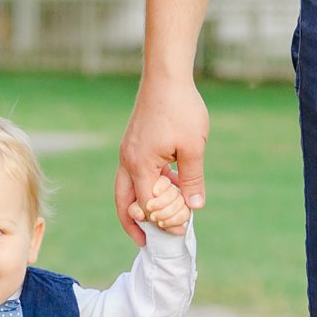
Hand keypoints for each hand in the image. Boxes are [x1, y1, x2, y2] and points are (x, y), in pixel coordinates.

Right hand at [115, 77, 209, 243]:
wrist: (166, 75)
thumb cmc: (181, 109)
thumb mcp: (193, 148)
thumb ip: (192, 181)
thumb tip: (194, 208)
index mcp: (140, 165)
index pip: (146, 206)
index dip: (162, 221)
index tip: (181, 229)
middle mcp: (128, 161)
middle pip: (123, 202)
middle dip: (133, 223)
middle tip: (144, 241)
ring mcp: (128, 151)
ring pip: (126, 187)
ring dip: (140, 204)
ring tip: (156, 217)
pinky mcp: (134, 142)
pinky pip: (135, 172)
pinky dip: (146, 184)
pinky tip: (168, 185)